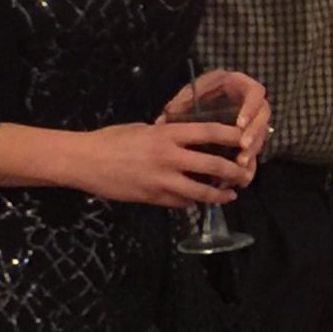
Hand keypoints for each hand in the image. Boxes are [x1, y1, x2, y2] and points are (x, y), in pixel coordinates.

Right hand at [73, 122, 248, 208]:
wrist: (85, 161)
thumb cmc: (112, 139)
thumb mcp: (143, 129)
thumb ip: (166, 134)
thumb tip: (186, 139)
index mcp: (167, 133)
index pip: (209, 131)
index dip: (232, 135)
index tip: (247, 139)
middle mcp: (169, 156)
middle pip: (213, 164)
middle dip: (234, 171)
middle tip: (246, 174)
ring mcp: (161, 180)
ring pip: (200, 191)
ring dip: (219, 195)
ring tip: (230, 195)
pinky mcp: (153, 198)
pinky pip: (180, 202)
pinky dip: (192, 202)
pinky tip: (198, 201)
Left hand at [162, 70, 269, 174]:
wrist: (191, 110)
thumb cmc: (189, 99)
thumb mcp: (185, 97)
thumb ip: (180, 104)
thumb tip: (166, 119)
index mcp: (237, 84)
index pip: (255, 92)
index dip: (250, 108)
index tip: (239, 125)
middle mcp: (249, 100)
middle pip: (264, 115)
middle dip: (254, 132)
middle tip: (242, 146)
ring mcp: (251, 119)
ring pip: (262, 133)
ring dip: (253, 148)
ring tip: (241, 163)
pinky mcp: (248, 136)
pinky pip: (255, 148)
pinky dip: (250, 160)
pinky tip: (242, 174)